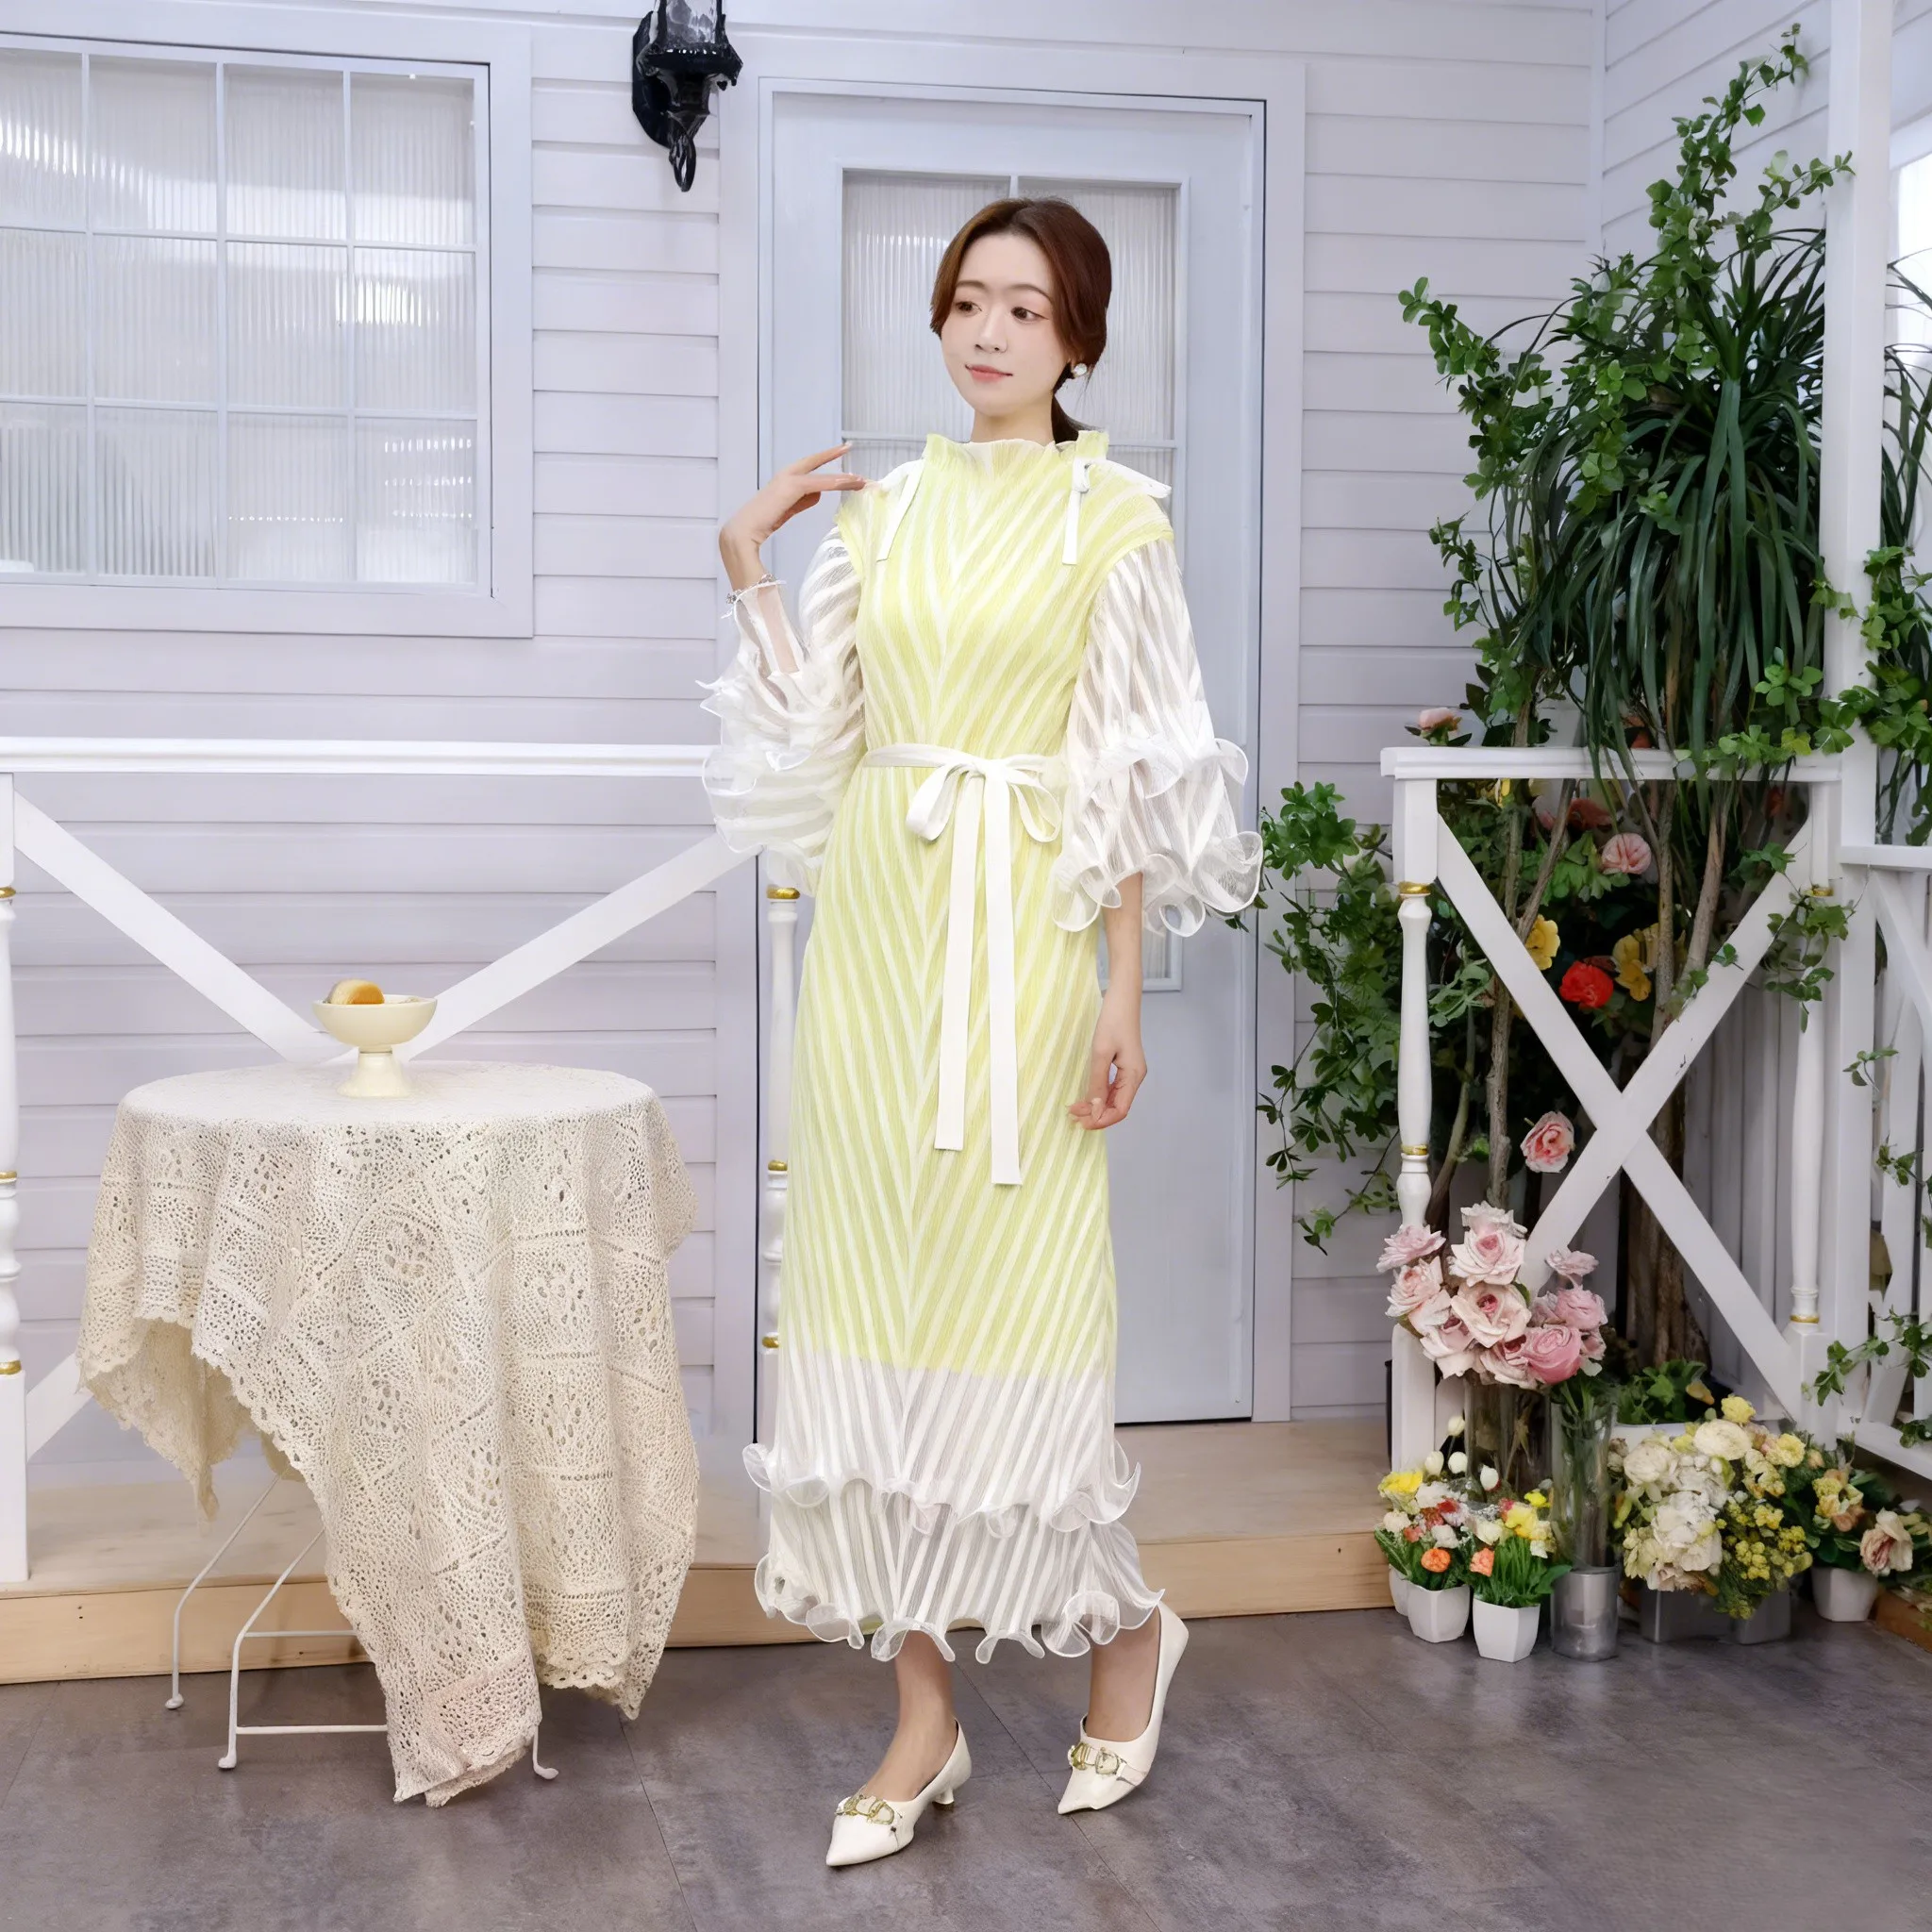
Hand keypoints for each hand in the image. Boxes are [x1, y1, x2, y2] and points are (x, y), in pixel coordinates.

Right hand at [719, 442, 867, 577]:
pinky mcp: (792, 487)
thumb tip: (818, 494)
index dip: (825, 459)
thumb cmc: (762, 524)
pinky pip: (819, 484)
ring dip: (843, 478)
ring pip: (823, 476)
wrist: (744, 531)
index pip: (809, 466)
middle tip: (850, 446)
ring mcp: (789, 479)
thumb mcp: (787, 510)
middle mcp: (787, 474)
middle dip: (834, 455)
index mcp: (784, 479)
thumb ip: (802, 500)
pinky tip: (849, 484)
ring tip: (862, 480)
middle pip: (816, 463)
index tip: (840, 452)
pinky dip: (835, 483)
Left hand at [1069, 990, 1145, 1130]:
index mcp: (1134, 1076)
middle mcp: (1135, 1077)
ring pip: (1114, 1098)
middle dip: (1096, 1114)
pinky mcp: (1123, 1066)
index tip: (1082, 1122)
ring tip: (1076, 1108)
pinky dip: (1099, 1095)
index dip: (1102, 1120)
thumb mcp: (1101, 1053)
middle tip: (1073, 1115)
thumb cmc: (1113, 1021)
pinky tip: (1086, 1097)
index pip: (1121, 1110)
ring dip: (1096, 1106)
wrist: (1122, 998)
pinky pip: (1112, 1088)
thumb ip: (1098, 1082)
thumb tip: (1094, 1109)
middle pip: (1117, 1106)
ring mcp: (1130, 1072)